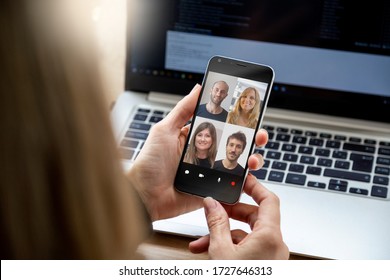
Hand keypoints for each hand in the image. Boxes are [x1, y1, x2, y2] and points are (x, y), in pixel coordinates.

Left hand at [128, 84, 268, 221]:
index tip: (250, 114)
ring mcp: (209, 171)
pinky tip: (248, 174)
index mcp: (194, 137)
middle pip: (234, 143)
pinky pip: (232, 184)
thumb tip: (198, 88)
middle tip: (259, 135)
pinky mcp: (211, 189)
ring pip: (237, 163)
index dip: (236, 120)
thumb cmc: (149, 164)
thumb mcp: (164, 130)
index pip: (220, 125)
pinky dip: (244, 180)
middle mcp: (204, 153)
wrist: (144, 197)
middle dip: (251, 138)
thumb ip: (183, 110)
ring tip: (253, 157)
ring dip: (251, 158)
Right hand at [189, 174, 288, 258]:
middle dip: (230, 212)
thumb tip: (211, 203)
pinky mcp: (263, 263)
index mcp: (270, 236)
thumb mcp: (221, 251)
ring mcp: (269, 255)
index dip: (255, 186)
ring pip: (246, 233)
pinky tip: (207, 250)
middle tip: (214, 207)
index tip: (241, 178)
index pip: (269, 199)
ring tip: (201, 240)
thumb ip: (216, 223)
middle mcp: (274, 244)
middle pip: (254, 216)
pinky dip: (228, 245)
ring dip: (223, 233)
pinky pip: (246, 247)